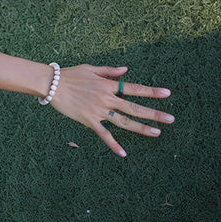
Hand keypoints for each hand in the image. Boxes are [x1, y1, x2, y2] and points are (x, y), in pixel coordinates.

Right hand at [49, 65, 172, 156]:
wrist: (51, 84)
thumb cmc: (69, 75)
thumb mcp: (90, 68)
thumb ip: (109, 71)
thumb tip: (126, 70)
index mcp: (108, 85)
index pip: (134, 88)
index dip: (151, 91)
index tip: (167, 93)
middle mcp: (106, 98)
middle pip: (134, 107)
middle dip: (153, 113)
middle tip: (170, 119)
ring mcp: (98, 110)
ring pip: (124, 121)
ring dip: (141, 128)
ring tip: (156, 133)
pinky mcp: (89, 120)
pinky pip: (103, 134)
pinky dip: (113, 144)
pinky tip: (123, 153)